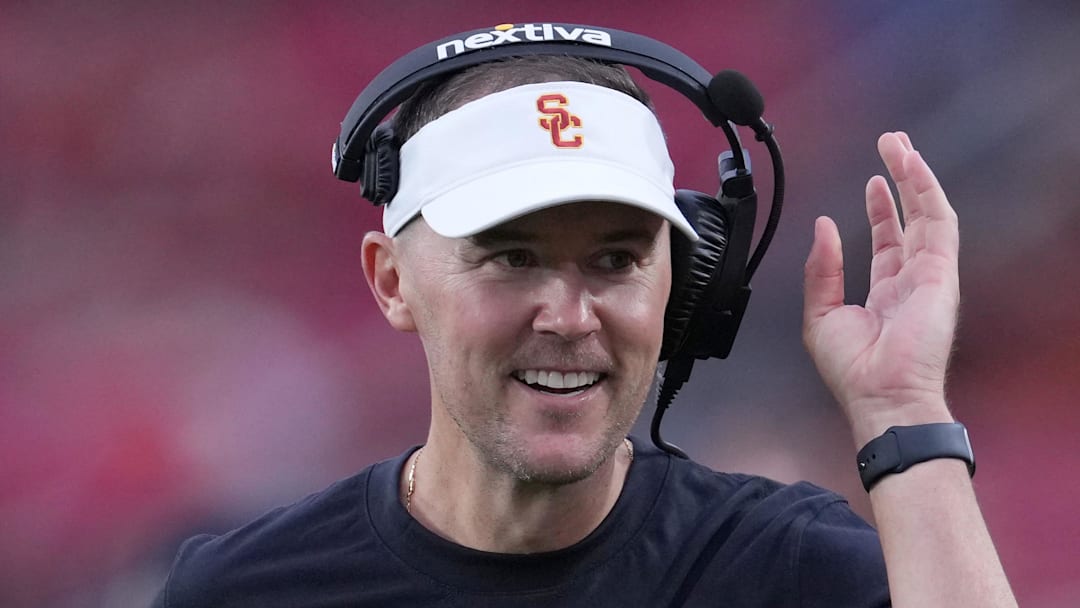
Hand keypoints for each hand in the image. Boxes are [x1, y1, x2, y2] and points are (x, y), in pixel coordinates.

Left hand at [803, 132, 958, 445]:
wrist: (880, 395)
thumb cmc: (854, 369)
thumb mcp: (821, 314)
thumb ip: (822, 269)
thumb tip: (823, 227)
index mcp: (885, 292)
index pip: (886, 241)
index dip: (880, 210)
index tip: (872, 183)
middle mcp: (911, 279)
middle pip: (911, 218)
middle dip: (901, 182)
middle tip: (891, 148)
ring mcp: (929, 274)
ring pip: (927, 212)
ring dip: (914, 177)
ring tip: (899, 146)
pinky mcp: (941, 272)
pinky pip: (938, 222)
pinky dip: (927, 191)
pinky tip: (912, 167)